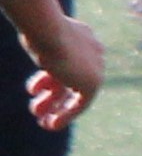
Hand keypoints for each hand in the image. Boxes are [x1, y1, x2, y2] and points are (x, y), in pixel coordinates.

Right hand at [22, 15, 102, 129]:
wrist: (48, 31)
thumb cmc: (37, 30)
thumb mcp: (38, 36)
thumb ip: (41, 43)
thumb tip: (31, 36)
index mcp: (84, 39)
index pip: (69, 64)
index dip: (49, 80)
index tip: (33, 91)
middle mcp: (93, 53)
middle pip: (72, 80)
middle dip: (53, 98)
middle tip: (36, 110)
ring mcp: (95, 68)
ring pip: (76, 94)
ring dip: (57, 109)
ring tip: (41, 122)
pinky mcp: (93, 82)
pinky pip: (82, 104)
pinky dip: (66, 115)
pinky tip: (51, 125)